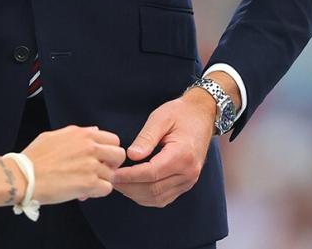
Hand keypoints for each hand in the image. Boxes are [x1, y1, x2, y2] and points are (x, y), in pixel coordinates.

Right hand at [20, 126, 125, 204]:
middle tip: (100, 172)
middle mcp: (90, 147)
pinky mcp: (89, 184)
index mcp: (82, 134)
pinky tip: (85, 191)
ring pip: (112, 175)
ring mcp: (91, 165)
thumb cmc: (34, 158)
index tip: (102, 158)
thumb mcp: (54, 136)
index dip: (109, 150)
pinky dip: (97, 192)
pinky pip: (107, 189)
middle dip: (112, 165)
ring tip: (86, 184)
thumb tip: (93, 131)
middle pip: (119, 155)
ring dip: (101, 181)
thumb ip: (76, 133)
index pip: (113, 139)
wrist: (24, 176)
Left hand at [111, 89, 215, 207]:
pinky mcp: (186, 183)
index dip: (130, 176)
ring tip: (118, 184)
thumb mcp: (161, 118)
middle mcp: (188, 172)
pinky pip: (164, 197)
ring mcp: (189, 180)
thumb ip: (146, 138)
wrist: (202, 115)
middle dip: (129, 187)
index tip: (113, 174)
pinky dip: (146, 197)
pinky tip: (132, 188)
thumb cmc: (180, 113)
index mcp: (183, 155)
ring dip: (136, 194)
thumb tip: (131, 155)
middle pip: (154, 189)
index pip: (152, 173)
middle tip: (110, 179)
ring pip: (158, 198)